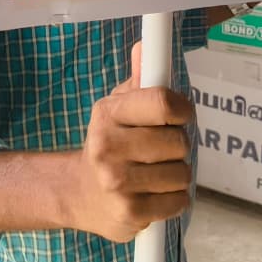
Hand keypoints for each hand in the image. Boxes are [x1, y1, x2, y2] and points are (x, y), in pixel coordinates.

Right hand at [70, 42, 193, 242]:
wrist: (78, 193)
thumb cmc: (109, 144)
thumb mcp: (116, 109)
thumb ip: (138, 81)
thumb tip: (145, 47)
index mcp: (108, 113)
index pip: (162, 103)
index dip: (182, 108)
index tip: (181, 115)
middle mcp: (108, 146)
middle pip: (178, 141)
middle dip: (178, 146)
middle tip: (160, 150)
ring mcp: (118, 182)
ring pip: (182, 174)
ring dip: (177, 175)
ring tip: (155, 174)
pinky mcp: (130, 213)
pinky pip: (178, 202)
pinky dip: (174, 199)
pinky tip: (154, 195)